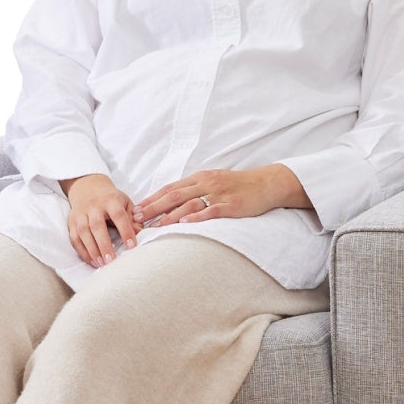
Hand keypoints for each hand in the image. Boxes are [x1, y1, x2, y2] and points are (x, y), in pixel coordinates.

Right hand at [60, 173, 137, 267]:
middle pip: (97, 225)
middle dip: (104, 245)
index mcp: (110, 200)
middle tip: (111, 261)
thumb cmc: (111, 199)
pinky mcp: (71, 222)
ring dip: (92, 250)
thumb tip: (141, 233)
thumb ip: (134, 218)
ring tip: (102, 264)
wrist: (88, 187)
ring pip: (83, 233)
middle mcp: (93, 206)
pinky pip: (74, 238)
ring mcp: (80, 214)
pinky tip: (92, 261)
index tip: (131, 246)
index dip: (125, 230)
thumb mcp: (125, 203)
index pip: (118, 215)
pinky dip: (82, 251)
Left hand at [132, 164, 308, 228]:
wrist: (266, 184)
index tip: (137, 209)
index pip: (170, 188)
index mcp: (200, 178)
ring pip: (188, 203)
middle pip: (174, 195)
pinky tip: (184, 223)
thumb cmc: (238, 186)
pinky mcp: (230, 205)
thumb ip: (195, 190)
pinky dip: (196, 217)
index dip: (152, 198)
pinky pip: (210, 211)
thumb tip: (174, 203)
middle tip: (137, 218)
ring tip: (154, 225)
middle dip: (154, 207)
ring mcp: (217, 194)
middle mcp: (205, 183)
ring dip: (169, 215)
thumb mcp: (214, 183)